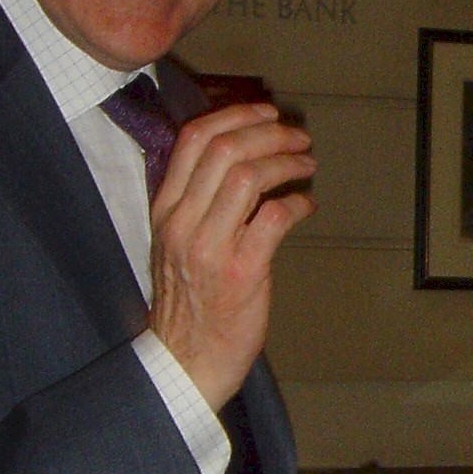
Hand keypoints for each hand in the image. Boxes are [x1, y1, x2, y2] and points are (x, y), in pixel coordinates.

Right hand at [146, 103, 317, 409]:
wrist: (184, 361)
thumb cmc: (189, 303)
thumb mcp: (177, 244)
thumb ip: (199, 203)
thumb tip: (240, 164)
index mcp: (165, 210)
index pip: (193, 140)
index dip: (235, 116)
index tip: (265, 113)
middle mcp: (183, 222)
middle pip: (225, 150)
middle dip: (269, 132)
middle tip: (298, 137)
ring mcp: (210, 246)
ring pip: (249, 176)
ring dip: (287, 162)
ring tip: (307, 163)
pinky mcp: (241, 271)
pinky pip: (275, 218)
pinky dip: (298, 202)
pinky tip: (307, 204)